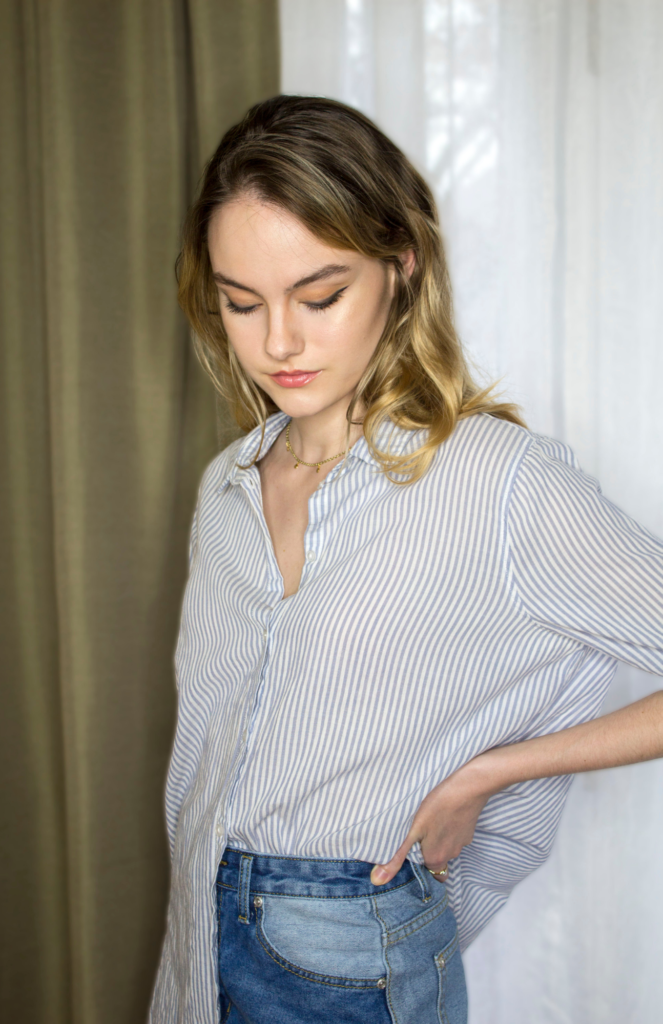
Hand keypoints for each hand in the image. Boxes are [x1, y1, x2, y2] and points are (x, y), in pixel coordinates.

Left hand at [370, 756, 493, 884]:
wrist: (469, 788)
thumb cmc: (438, 806)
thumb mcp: (412, 831)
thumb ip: (397, 856)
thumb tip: (378, 880)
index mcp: (435, 859)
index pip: (426, 872)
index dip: (418, 863)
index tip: (411, 849)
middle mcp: (451, 855)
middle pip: (436, 860)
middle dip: (426, 850)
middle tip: (417, 832)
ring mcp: (462, 842)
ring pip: (446, 847)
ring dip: (437, 838)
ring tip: (428, 821)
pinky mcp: (469, 830)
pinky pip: (455, 835)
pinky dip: (448, 828)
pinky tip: (442, 814)